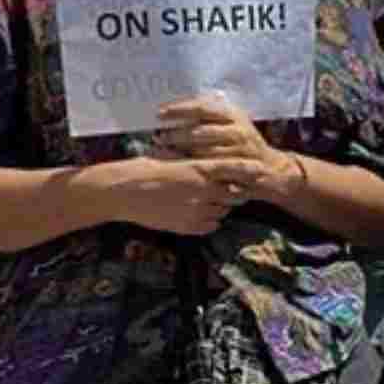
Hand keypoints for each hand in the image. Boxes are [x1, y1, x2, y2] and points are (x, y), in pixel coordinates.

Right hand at [89, 156, 266, 234]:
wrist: (120, 191)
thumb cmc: (143, 169)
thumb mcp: (173, 158)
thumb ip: (195, 161)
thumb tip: (211, 162)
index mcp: (199, 168)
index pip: (236, 168)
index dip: (251, 170)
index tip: (262, 170)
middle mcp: (202, 189)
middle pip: (235, 193)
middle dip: (236, 191)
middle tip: (230, 190)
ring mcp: (196, 210)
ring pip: (223, 211)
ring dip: (220, 206)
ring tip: (206, 201)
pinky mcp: (187, 226)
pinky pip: (211, 226)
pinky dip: (209, 221)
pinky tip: (197, 214)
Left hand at [154, 93, 295, 202]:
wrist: (271, 169)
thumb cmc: (242, 144)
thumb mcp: (231, 123)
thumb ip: (209, 114)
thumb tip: (176, 107)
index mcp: (233, 114)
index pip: (202, 108)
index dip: (179, 110)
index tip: (159, 113)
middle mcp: (238, 130)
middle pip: (200, 131)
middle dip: (176, 134)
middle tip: (157, 137)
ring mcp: (240, 150)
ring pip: (204, 151)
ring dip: (182, 153)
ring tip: (162, 152)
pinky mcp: (239, 168)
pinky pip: (212, 168)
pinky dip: (194, 167)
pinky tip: (180, 167)